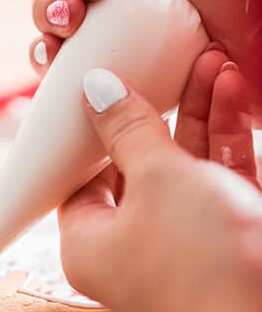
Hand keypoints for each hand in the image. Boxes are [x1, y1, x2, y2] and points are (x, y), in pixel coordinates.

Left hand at [58, 46, 260, 311]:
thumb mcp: (156, 179)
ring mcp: (184, 243)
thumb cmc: (202, 253)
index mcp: (91, 245)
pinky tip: (230, 87)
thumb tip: (96, 88)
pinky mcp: (227, 237)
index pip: (80, 178)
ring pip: (184, 166)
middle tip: (168, 61)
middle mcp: (133, 246)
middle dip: (159, 109)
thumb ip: (127, 130)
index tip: (103, 86)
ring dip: (199, 112)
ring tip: (210, 58)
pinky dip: (224, 137)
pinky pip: (218, 178)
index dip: (92, 130)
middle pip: (137, 164)